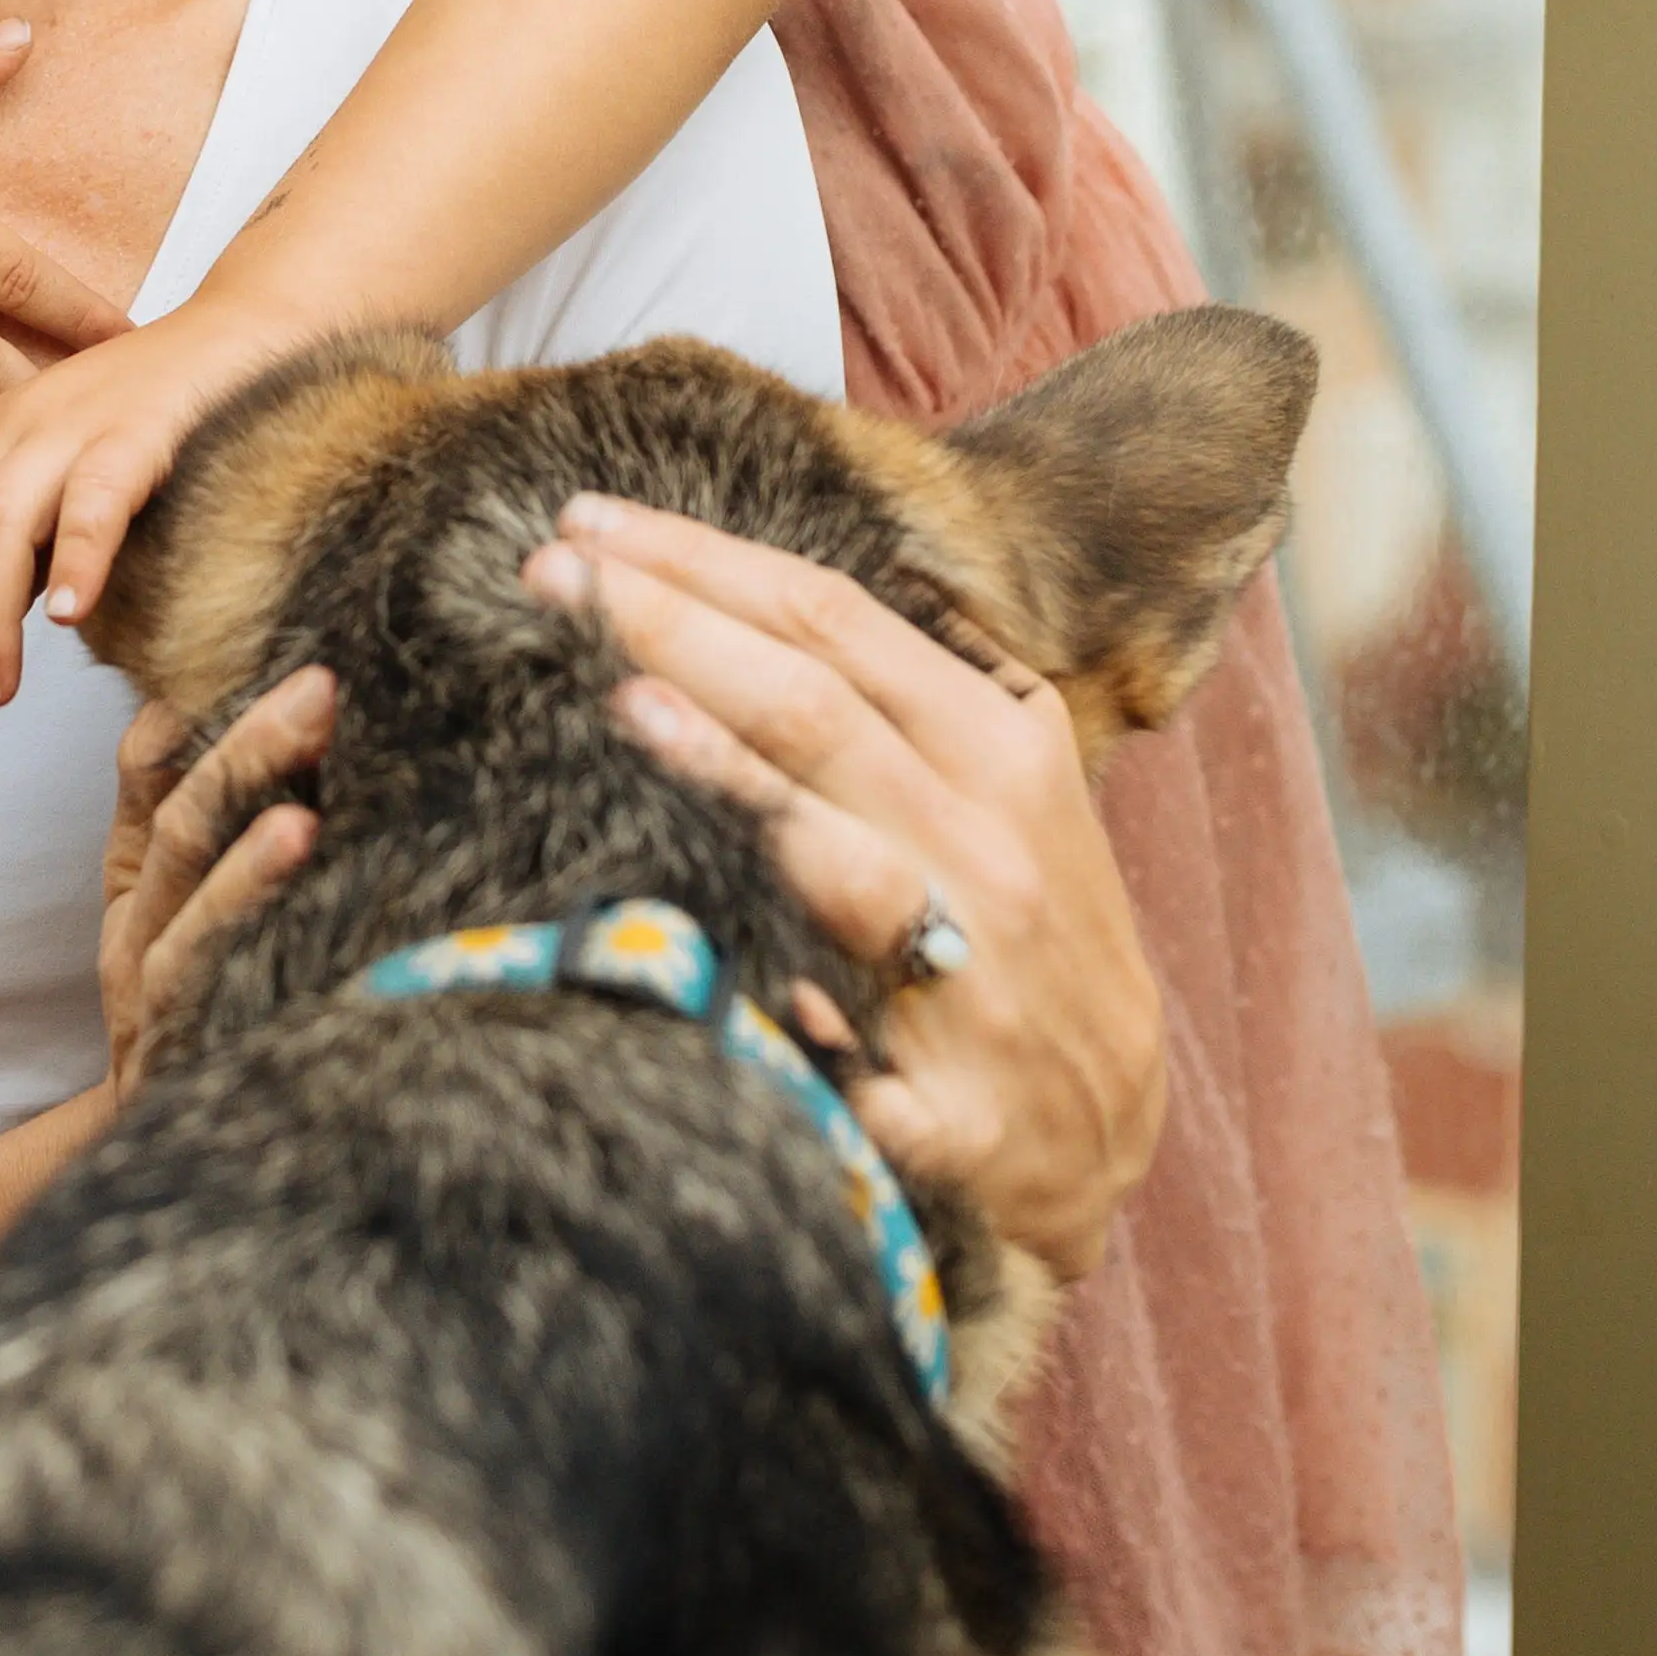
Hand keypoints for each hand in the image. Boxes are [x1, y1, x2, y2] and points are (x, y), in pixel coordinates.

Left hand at [0, 288, 314, 728]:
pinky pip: (93, 498)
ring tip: (1, 687)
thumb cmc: (173, 421)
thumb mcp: (78, 477)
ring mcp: (73, 421)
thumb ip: (41, 540)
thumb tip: (16, 633)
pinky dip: (75, 559)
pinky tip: (72, 618)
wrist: (253, 333)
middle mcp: (15, 425)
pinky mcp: (140, 424)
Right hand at [93, 666, 333, 1101]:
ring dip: (252, 820)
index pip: (150, 771)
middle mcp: (139, 928)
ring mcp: (157, 987)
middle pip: (184, 815)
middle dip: (250, 744)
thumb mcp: (190, 923)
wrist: (185, 1175)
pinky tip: (301, 854)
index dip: (191, 705)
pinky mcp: (188, 1038)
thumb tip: (233, 724)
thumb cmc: (208, 1023)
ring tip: (310, 769)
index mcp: (142, 885)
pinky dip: (255, 905)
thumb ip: (206, 833)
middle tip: (324, 685)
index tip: (265, 641)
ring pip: (194, 886)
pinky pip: (214, 966)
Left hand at [528, 494, 1162, 1278]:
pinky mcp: (950, 1116)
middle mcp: (989, 845)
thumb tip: (778, 577)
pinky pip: (854, 1063)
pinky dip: (789, 1022)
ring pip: (834, 851)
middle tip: (551, 571)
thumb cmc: (1030, 935)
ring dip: (726, 773)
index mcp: (1001, 748)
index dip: (706, 560)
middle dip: (673, 623)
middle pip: (813, 705)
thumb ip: (915, 683)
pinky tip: (710, 978)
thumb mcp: (1013, 783)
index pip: (833, 617)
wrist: (1106, 1135)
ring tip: (617, 700)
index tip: (590, 521)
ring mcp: (975, 979)